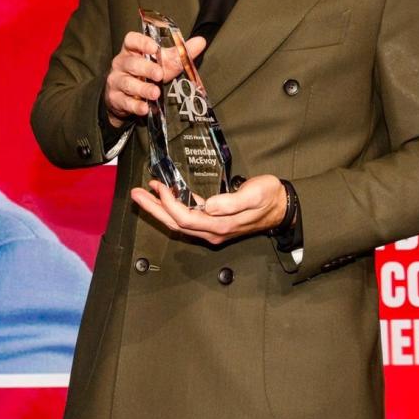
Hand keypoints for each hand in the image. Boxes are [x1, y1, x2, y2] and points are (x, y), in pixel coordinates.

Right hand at [102, 32, 205, 127]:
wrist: (125, 97)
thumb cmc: (145, 74)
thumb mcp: (162, 63)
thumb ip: (179, 53)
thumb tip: (201, 41)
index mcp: (132, 50)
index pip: (131, 40)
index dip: (141, 42)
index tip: (153, 47)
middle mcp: (121, 63)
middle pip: (131, 63)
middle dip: (146, 68)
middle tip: (160, 74)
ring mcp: (116, 81)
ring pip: (127, 83)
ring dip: (142, 88)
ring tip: (155, 93)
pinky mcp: (115, 98)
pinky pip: (125, 101)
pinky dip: (135, 105)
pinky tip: (145, 108)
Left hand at [130, 174, 286, 244]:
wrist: (282, 206)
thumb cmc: (268, 197)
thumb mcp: (253, 196)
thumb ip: (230, 202)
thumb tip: (207, 206)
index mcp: (219, 226)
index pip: (185, 217)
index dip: (169, 204)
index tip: (158, 187)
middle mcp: (212, 231)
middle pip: (175, 223)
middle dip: (154, 209)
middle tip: (136, 193)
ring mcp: (212, 229)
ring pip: (179, 222)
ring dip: (160, 209)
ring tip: (145, 194)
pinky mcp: (214, 222)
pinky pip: (188, 217)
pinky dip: (174, 207)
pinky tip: (167, 196)